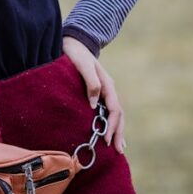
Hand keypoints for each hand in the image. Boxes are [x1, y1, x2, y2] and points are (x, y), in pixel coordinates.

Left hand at [62, 36, 125, 152]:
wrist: (73, 43)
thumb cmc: (76, 54)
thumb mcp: (82, 65)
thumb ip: (91, 83)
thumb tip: (94, 104)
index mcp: (107, 84)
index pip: (114, 109)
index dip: (112, 126)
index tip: (106, 140)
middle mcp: (108, 89)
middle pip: (118, 115)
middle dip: (118, 133)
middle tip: (118, 151)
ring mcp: (104, 91)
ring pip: (115, 114)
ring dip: (118, 131)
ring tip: (119, 147)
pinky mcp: (97, 93)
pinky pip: (108, 111)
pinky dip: (111, 124)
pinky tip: (110, 133)